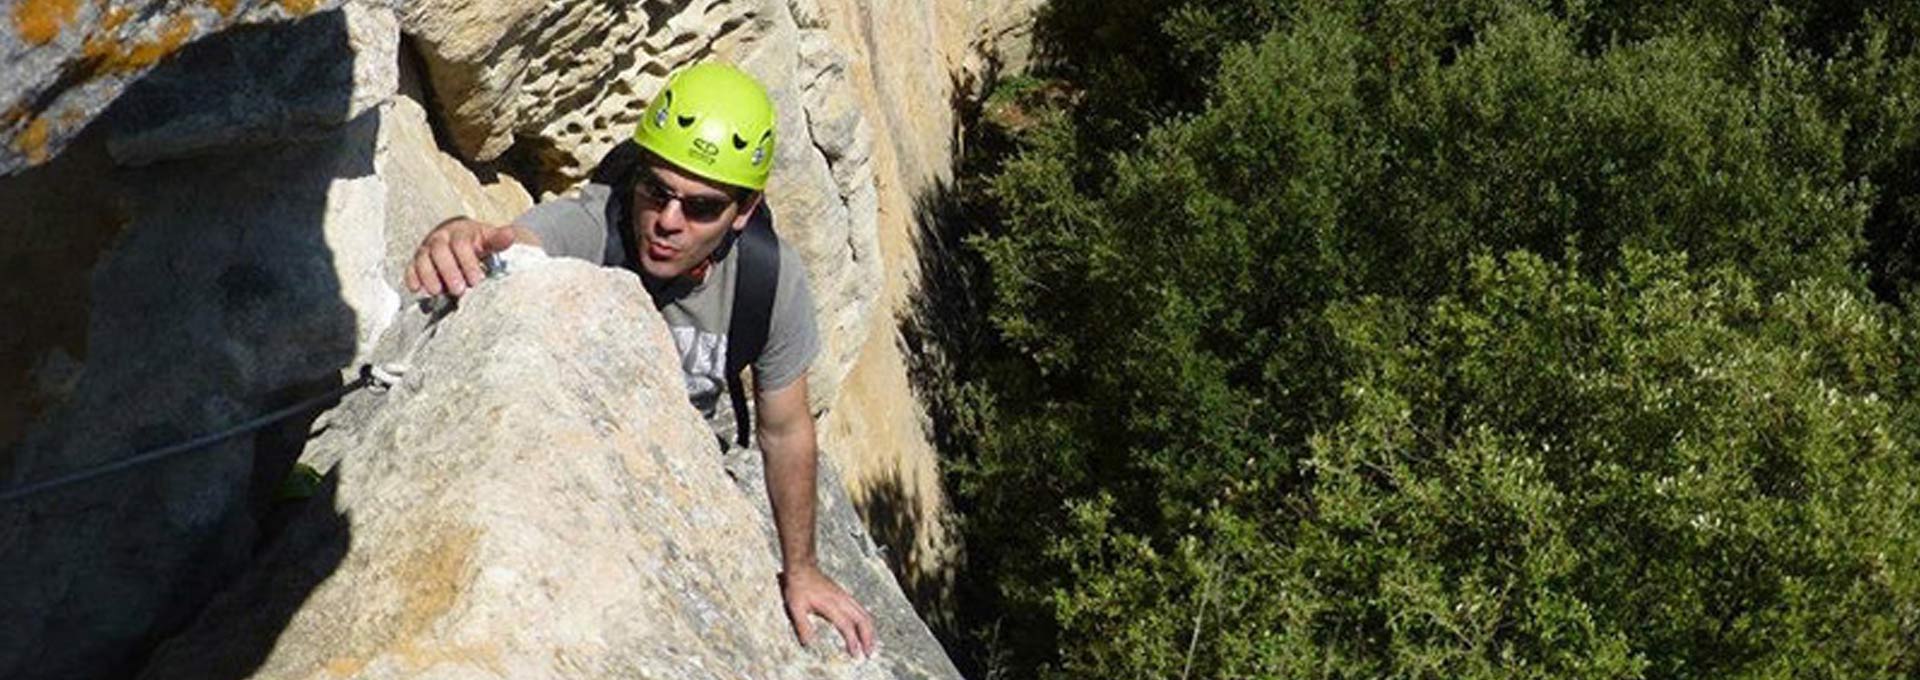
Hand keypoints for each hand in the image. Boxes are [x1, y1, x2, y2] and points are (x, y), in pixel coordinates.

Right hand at [404, 217, 518, 296]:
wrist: (459, 239)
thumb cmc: (476, 243)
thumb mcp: (489, 240)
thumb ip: (498, 240)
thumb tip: (511, 235)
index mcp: (460, 233)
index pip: (461, 244)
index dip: (468, 262)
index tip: (476, 280)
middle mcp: (440, 239)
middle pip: (439, 250)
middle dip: (448, 271)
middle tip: (459, 290)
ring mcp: (426, 249)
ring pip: (422, 258)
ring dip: (428, 275)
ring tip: (438, 291)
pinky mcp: (416, 261)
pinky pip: (410, 267)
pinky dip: (411, 277)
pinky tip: (416, 289)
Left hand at [780, 565, 875, 658]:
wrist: (802, 568)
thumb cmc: (798, 587)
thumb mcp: (795, 607)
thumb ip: (802, 626)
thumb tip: (809, 644)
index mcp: (831, 605)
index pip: (847, 625)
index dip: (853, 641)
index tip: (855, 654)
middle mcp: (842, 600)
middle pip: (863, 620)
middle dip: (868, 637)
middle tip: (869, 654)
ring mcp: (846, 597)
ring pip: (865, 614)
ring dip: (870, 630)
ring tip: (871, 645)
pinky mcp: (845, 596)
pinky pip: (862, 610)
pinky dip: (867, 622)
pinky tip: (865, 630)